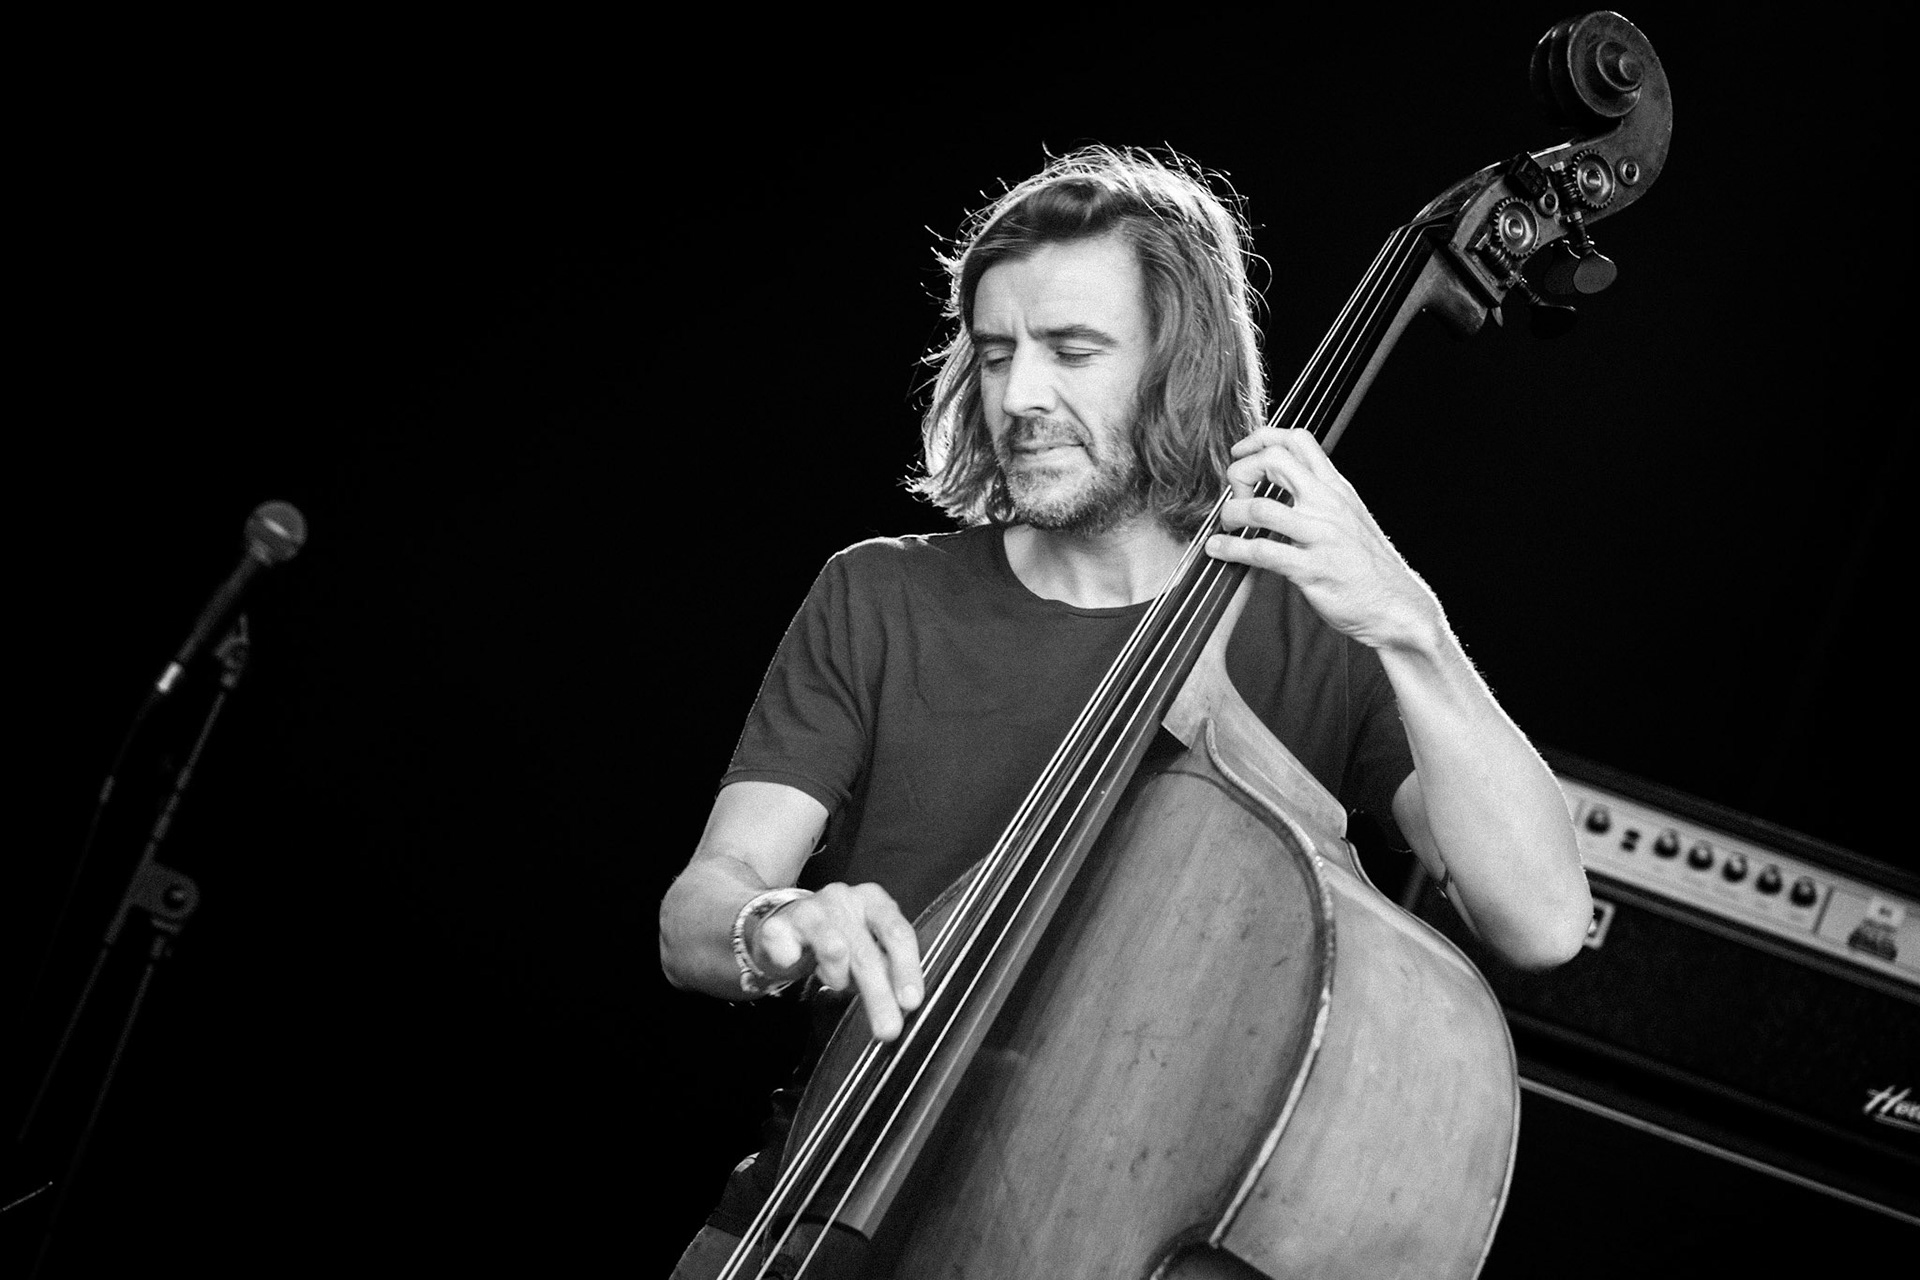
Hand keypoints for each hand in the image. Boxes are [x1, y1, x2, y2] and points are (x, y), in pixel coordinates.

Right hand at [752, 881, 923, 1040]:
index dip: (906, 969)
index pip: (897, 933)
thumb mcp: (868, 951)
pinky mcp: (777, 923)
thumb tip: (906, 1001)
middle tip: (887, 1028)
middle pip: (866, 951)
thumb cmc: (834, 939)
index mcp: (873, 901)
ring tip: (835, 982)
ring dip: (836, 976)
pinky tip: (792, 959)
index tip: (910, 1001)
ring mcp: (810, 908)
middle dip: (879, 995)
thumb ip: (888, 969)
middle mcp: (844, 898)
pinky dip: (790, 958)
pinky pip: (787, 948)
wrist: (785, 928)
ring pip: (832, 947)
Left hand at [1204, 427, 1442, 651]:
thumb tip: (1284, 483)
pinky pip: (1261, 551)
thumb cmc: (1368, 565)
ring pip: (1259, 508)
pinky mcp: (1312, 569)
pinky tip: (1218, 551)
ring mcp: (1320, 536)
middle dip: (1241, 473)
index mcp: (1336, 488)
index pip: (1298, 439)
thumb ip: (1320, 497)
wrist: (1397, 605)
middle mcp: (1328, 504)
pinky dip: (1231, 549)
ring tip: (1227, 526)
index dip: (1261, 439)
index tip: (1241, 454)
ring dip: (1231, 514)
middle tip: (1235, 495)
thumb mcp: (1349, 517)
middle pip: (1274, 461)